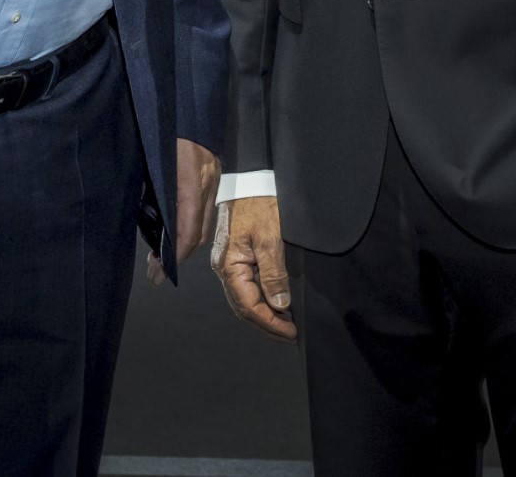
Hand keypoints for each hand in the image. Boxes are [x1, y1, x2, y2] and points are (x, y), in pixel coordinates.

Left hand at [146, 138, 221, 284]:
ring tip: (162, 254)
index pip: (187, 230)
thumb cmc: (164, 125)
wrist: (189, 103)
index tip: (159, 271)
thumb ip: (152, 185)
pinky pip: (203, 208)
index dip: (175, 256)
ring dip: (185, 242)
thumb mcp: (153, 156)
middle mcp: (205, 184)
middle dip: (179, 256)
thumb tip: (144, 215)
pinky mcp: (211, 175)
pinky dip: (190, 224)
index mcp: (189, 181)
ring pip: (202, 223)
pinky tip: (174, 228)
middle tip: (157, 269)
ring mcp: (211, 179)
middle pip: (198, 233)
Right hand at [213, 195, 295, 340]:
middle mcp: (224, 268)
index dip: (271, 323)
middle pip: (243, 308)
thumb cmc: (258, 205)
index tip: (291, 332)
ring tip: (286, 325)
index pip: (249, 306)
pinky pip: (246, 288)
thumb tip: (280, 304)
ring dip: (265, 315)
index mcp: (229, 266)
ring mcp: (228, 264)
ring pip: (244, 300)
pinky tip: (275, 304)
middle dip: (267, 324)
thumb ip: (274, 273)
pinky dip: (261, 301)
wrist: (250, 181)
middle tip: (290, 335)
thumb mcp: (270, 238)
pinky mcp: (236, 258)